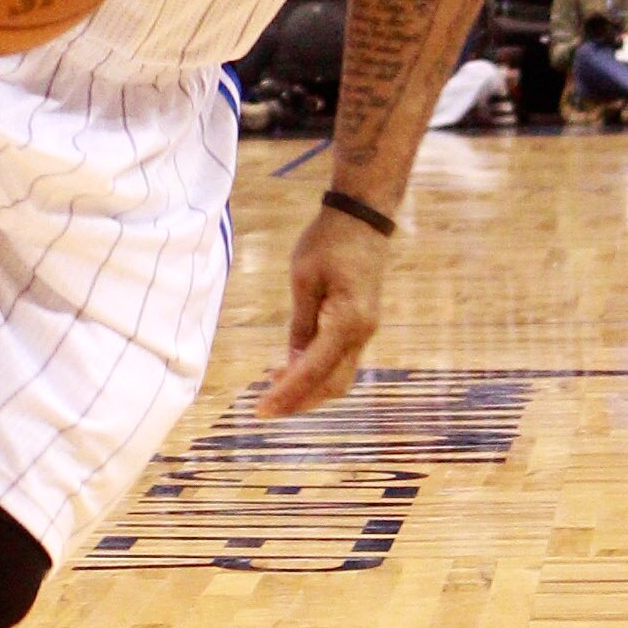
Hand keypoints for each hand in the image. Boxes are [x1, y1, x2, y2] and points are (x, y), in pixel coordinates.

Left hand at [256, 206, 388, 418]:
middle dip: (301, 401)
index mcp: (347, 323)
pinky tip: (293, 367)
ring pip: (339, 375)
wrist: (362, 217)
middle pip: (333, 384)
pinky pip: (341, 359)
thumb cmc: (329, 241)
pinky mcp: (361, 323)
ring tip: (275, 389)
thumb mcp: (304, 281)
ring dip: (310, 388)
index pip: (313, 371)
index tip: (262, 410)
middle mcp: (362, 333)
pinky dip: (318, 370)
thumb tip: (291, 362)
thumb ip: (299, 325)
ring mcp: (365, 330)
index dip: (287, 394)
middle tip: (266, 408)